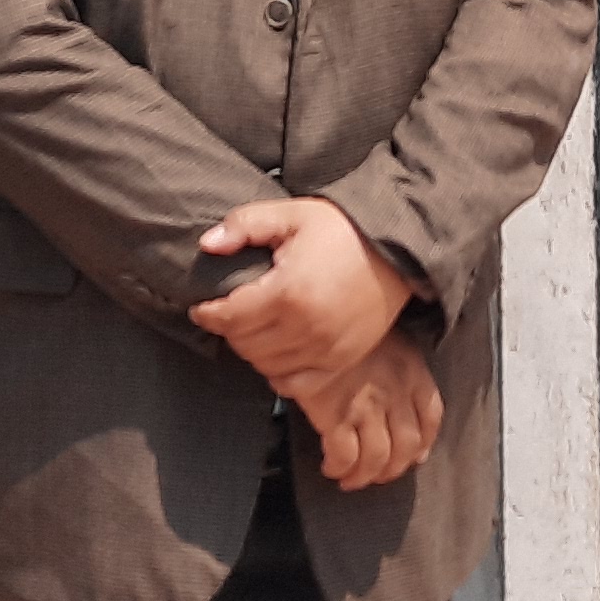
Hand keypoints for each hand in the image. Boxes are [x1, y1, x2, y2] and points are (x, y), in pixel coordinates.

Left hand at [196, 196, 417, 388]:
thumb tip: (207, 244)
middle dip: (230, 329)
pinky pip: (296, 385)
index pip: (231, 316)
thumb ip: (245, 225)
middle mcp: (306, 328)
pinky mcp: (341, 362)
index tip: (201, 306)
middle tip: (230, 312)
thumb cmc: (343, 229)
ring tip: (252, 329)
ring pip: (266, 367)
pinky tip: (277, 352)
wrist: (398, 251)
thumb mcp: (292, 215)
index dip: (208, 313)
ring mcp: (325, 350)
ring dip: (252, 350)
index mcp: (288, 291)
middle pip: (245, 344)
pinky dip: (279, 374)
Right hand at [294, 334, 443, 491]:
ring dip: (364, 476)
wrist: (315, 314)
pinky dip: (339, 468)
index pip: (431, 417)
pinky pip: (344, 455)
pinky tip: (331, 467)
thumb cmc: (347, 324)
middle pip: (406, 447)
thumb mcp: (386, 339)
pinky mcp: (334, 413)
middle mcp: (394, 391)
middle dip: (392, 469)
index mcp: (411, 370)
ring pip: (376, 458)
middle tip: (377, 475)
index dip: (423, 444)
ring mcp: (365, 404)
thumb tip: (412, 429)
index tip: (413, 457)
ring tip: (351, 478)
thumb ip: (402, 376)